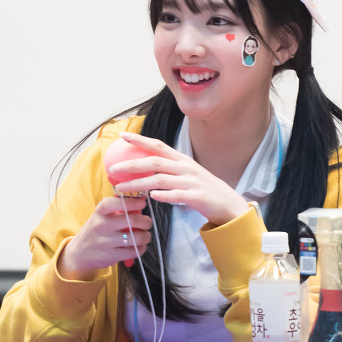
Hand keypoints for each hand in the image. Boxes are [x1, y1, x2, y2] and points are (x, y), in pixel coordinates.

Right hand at [57, 196, 151, 280]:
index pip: (116, 203)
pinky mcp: (110, 256)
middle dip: (146, 221)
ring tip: (145, 235)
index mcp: (99, 212)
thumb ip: (117, 210)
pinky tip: (139, 246)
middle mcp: (101, 225)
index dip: (132, 202)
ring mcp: (105, 241)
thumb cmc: (95, 230)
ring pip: (137, 237)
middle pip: (132, 220)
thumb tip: (140, 202)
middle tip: (147, 222)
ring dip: (146, 236)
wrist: (79, 253)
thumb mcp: (100, 216)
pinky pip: (134, 251)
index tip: (142, 204)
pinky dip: (141, 248)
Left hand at [108, 132, 249, 225]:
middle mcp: (186, 168)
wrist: (229, 205)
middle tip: (113, 167)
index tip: (122, 136)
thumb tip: (147, 167)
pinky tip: (152, 197)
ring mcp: (192, 182)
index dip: (140, 140)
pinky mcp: (197, 197)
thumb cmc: (204, 191)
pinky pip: (177, 195)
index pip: (158, 146)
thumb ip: (170, 170)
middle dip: (132, 163)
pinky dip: (164, 195)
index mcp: (183, 160)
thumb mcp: (187, 175)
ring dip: (139, 183)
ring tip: (121, 188)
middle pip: (155, 162)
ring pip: (160, 180)